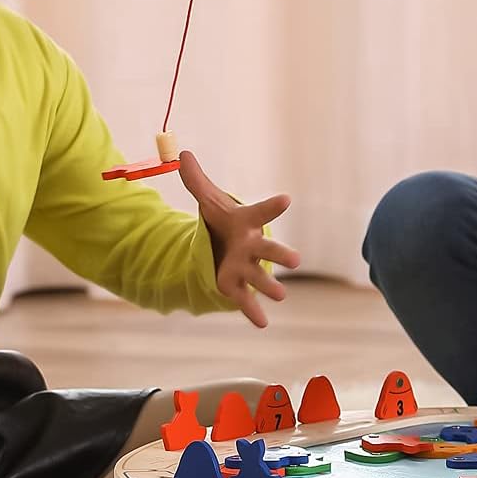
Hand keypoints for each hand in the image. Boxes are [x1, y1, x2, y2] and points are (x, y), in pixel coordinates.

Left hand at [177, 151, 299, 327]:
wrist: (224, 244)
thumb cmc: (222, 221)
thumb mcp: (209, 200)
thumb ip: (195, 180)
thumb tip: (181, 153)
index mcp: (246, 223)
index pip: (261, 212)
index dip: (273, 206)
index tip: (286, 199)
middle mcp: (251, 245)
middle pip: (268, 249)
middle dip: (280, 254)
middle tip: (295, 259)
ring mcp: (246, 267)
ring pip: (259, 276)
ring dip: (269, 285)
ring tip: (280, 295)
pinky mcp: (236, 285)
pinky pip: (245, 299)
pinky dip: (253, 311)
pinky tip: (262, 323)